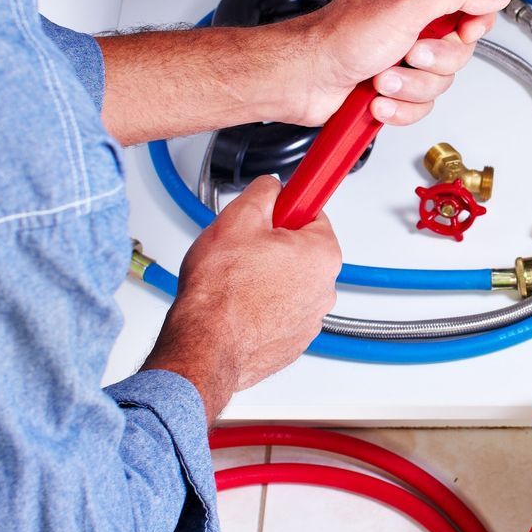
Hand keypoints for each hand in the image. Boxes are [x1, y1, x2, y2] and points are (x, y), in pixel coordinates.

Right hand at [143, 176, 339, 414]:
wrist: (206, 344)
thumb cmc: (221, 292)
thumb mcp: (238, 218)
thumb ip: (263, 192)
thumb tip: (271, 187)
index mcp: (322, 254)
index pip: (314, 213)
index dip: (286, 208)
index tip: (276, 208)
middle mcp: (325, 289)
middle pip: (302, 250)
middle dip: (274, 245)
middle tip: (243, 248)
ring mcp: (310, 319)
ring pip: (291, 283)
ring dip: (268, 277)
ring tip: (236, 280)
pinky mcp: (292, 341)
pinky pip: (281, 313)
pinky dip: (263, 307)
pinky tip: (239, 304)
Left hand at [278, 0, 510, 126]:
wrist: (304, 79)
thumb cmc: (338, 37)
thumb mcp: (407, 4)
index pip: (469, 1)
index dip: (472, 21)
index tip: (464, 30)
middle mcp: (412, 21)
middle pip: (460, 49)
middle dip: (432, 62)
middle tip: (408, 53)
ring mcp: (402, 56)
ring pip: (440, 82)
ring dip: (410, 86)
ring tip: (382, 76)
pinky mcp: (394, 88)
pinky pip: (420, 105)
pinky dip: (398, 106)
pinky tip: (376, 97)